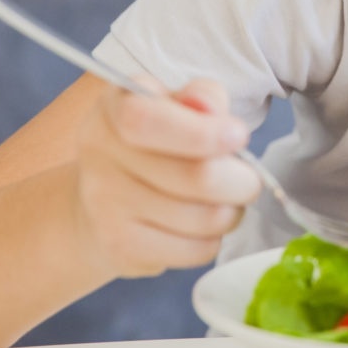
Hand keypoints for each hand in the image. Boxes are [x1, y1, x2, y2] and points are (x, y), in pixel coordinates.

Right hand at [70, 77, 263, 277]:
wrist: (100, 201)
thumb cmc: (154, 143)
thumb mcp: (176, 105)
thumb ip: (202, 97)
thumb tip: (212, 108)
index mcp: (116, 105)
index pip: (147, 121)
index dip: (201, 133)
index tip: (239, 136)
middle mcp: (100, 152)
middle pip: (195, 176)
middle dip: (240, 180)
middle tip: (248, 179)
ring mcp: (104, 204)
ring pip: (203, 217)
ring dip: (230, 212)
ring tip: (224, 202)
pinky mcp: (119, 247)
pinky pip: (196, 250)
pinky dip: (213, 239)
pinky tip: (201, 227)